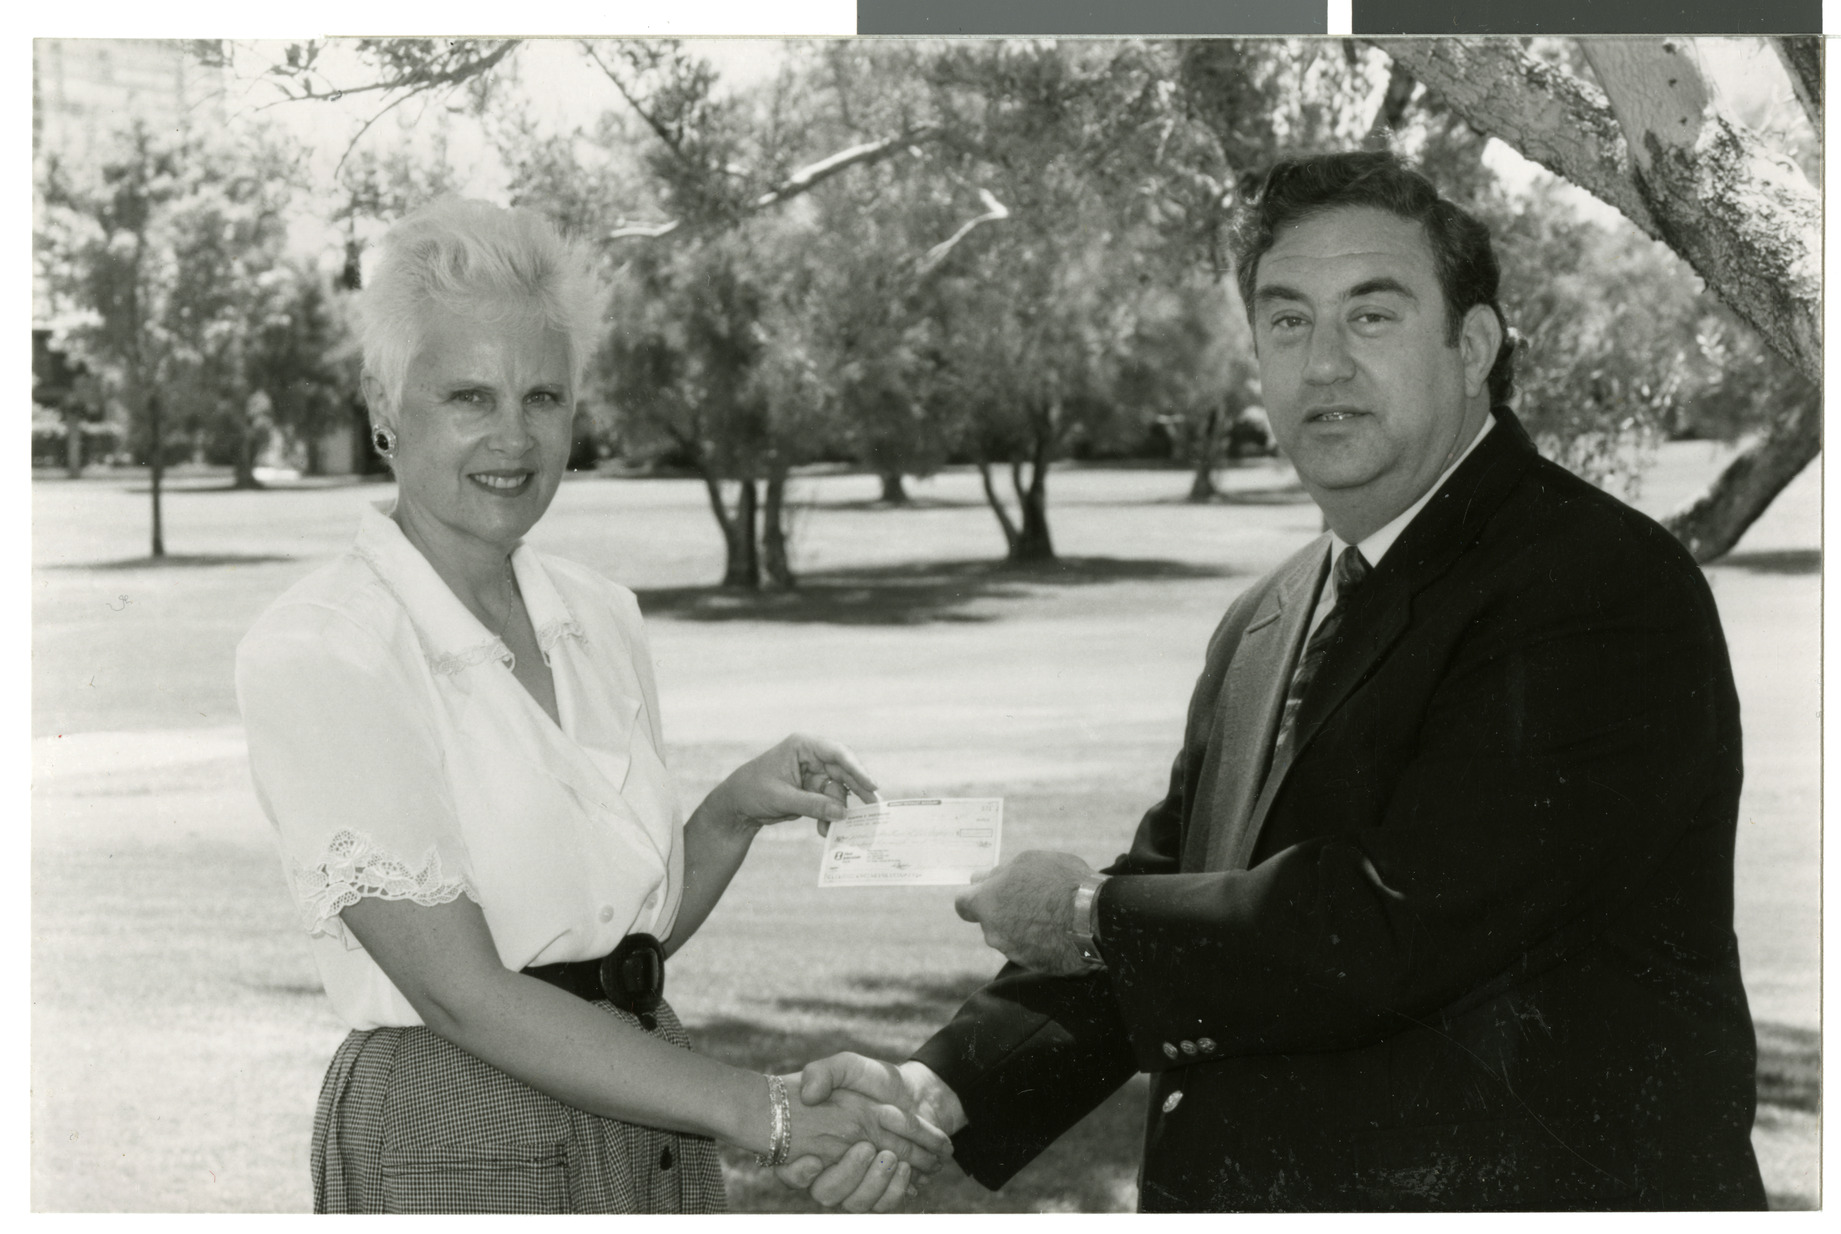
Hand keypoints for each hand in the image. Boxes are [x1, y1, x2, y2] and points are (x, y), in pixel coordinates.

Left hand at [710, 734, 878, 832]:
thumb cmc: (753, 791)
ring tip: (833, 829)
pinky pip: (829, 803)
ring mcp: (813, 774)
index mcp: (803, 747)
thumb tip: (842, 813)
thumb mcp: (782, 798)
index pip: (836, 753)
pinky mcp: (812, 791)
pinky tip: (824, 830)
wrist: (737, 805)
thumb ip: (812, 805)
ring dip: (837, 810)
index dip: (856, 768)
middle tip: (874, 807)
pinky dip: (829, 816)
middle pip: (843, 772)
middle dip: (856, 791)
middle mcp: (812, 757)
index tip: (871, 785)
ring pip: (837, 791)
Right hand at [776, 1054, 966, 1210]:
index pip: (790, 1170)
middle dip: (847, 1175)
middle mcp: (833, 1168)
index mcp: (814, 1141)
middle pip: (827, 1192)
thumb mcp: (847, 1066)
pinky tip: (906, 1168)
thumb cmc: (875, 1079)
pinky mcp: (883, 1188)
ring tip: (892, 1157)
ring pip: (855, 1203)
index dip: (796, 1173)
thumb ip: (823, 1073)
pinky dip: (896, 1190)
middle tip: (866, 1148)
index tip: (813, 1161)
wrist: (916, 1092)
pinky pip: (883, 1205)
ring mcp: (858, 1181)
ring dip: (874, 1184)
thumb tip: (809, 1095)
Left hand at [955, 850, 1093, 975]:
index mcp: (986, 904)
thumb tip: (985, 878)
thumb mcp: (1028, 861)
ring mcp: (1014, 953)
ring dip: (1024, 928)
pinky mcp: (1035, 967)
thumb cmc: (1059, 881)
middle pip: (991, 921)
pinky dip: (1041, 943)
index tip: (990, 892)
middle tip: (1030, 899)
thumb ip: (1001, 873)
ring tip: (1052, 914)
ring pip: (1011, 938)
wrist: (1092, 918)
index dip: (975, 897)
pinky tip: (1060, 931)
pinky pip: (1032, 952)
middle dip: (1004, 912)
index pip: (963, 904)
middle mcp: (994, 933)